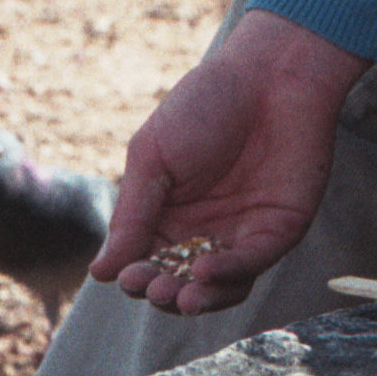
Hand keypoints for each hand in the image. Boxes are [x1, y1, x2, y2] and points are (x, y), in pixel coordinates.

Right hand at [91, 10, 365, 313]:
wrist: (269, 76)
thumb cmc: (204, 106)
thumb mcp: (153, 157)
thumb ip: (132, 216)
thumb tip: (99, 272)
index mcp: (167, 213)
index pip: (146, 261)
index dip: (136, 276)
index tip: (127, 278)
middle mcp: (204, 230)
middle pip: (179, 281)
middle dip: (164, 293)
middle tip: (153, 288)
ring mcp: (242, 233)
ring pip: (217, 287)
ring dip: (198, 299)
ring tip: (181, 298)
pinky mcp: (277, 231)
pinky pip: (251, 264)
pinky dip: (228, 274)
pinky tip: (206, 270)